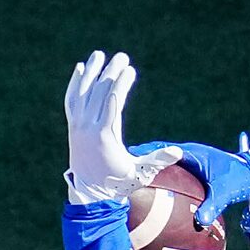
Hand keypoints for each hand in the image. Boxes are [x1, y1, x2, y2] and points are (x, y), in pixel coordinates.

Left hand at [63, 52, 147, 204]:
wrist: (90, 195)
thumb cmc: (119, 183)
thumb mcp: (140, 173)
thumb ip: (158, 160)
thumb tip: (177, 152)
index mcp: (105, 136)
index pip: (112, 101)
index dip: (121, 83)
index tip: (130, 69)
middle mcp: (88, 129)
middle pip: (99, 93)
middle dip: (110, 73)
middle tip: (122, 57)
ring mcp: (77, 127)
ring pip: (82, 94)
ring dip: (91, 73)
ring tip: (99, 54)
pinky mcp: (72, 127)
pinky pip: (71, 101)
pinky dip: (75, 85)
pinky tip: (80, 70)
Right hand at [134, 138, 249, 220]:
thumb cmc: (238, 179)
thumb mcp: (224, 192)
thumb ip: (211, 206)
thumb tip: (199, 223)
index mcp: (191, 154)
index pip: (161, 150)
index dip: (143, 153)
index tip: (127, 158)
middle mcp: (187, 154)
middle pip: (157, 155)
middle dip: (139, 161)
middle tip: (120, 170)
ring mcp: (188, 161)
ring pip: (162, 162)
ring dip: (148, 169)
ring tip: (129, 181)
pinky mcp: (190, 170)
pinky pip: (170, 171)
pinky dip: (159, 178)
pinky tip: (150, 193)